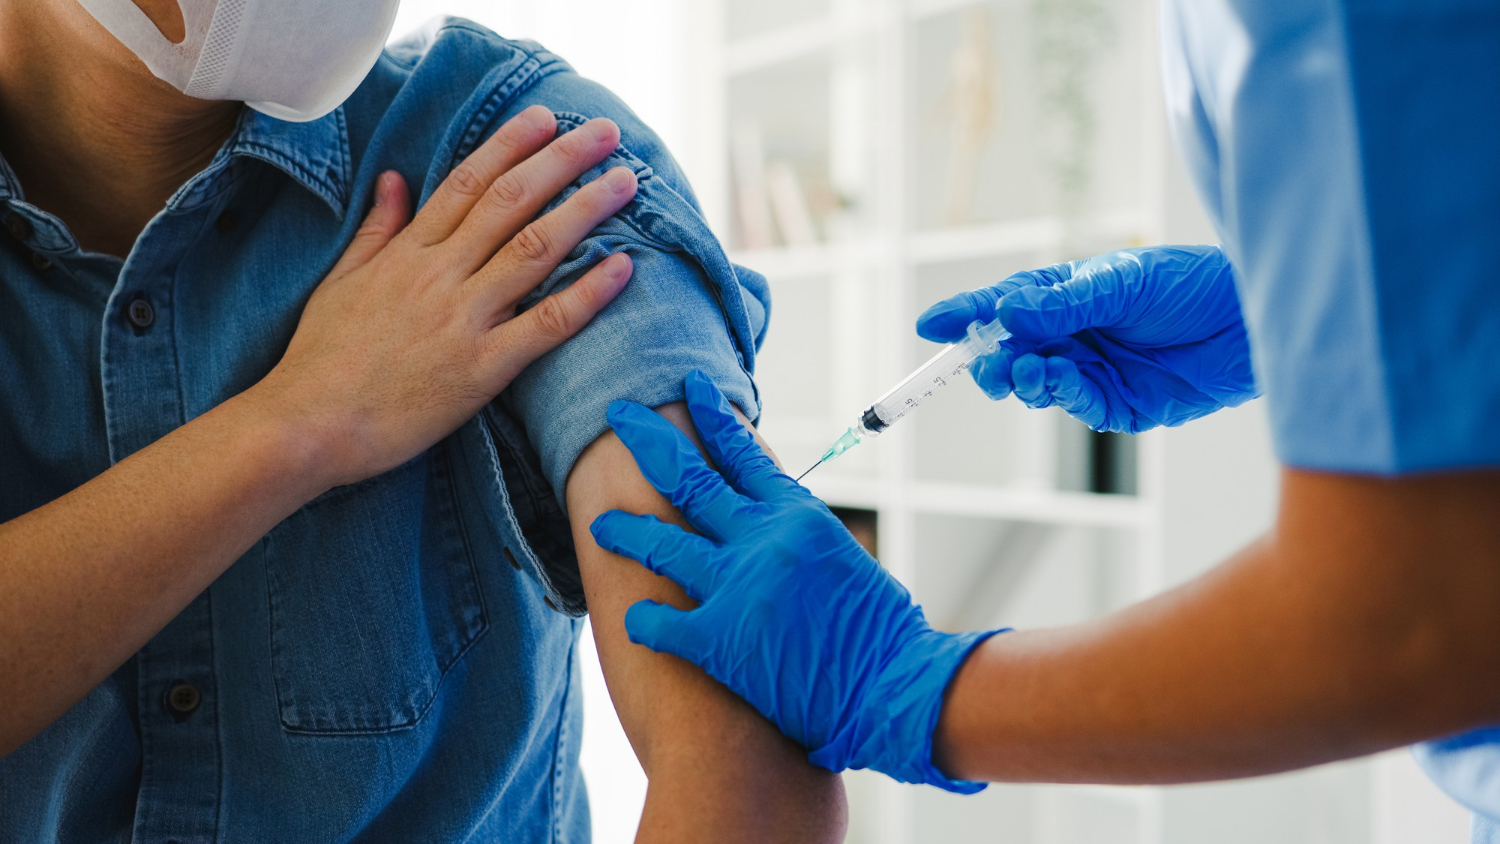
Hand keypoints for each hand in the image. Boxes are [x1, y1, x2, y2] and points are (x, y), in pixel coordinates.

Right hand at [250, 106, 637, 486]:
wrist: (306, 426)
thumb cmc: (320, 360)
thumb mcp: (341, 282)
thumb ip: (377, 230)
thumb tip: (394, 178)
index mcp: (408, 253)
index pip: (467, 182)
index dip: (511, 145)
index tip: (545, 117)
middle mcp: (439, 275)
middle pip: (511, 201)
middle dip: (562, 159)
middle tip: (606, 131)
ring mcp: (463, 319)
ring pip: (535, 248)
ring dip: (585, 210)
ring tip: (628, 182)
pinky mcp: (482, 369)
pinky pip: (546, 324)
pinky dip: (587, 294)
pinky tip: (624, 266)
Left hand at [589, 372, 1000, 792]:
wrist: (893, 685)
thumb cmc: (880, 631)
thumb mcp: (843, 558)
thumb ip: (798, 535)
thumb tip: (770, 521)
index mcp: (798, 515)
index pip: (743, 453)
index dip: (711, 418)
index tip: (689, 389)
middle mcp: (762, 539)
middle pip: (689, 478)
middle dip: (647, 441)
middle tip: (618, 415)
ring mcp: (737, 586)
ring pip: (662, 543)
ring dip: (626, 531)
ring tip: (602, 525)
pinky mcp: (720, 640)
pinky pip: (660, 621)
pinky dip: (644, 619)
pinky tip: (634, 619)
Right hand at [916, 245, 1258, 432]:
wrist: (1253, 323)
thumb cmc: (1191, 285)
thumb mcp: (1121, 284)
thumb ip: (1063, 304)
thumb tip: (1007, 312)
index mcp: (1065, 294)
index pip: (1002, 305)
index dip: (965, 315)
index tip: (931, 327)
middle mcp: (1071, 334)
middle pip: (1009, 351)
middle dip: (989, 359)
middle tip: (983, 365)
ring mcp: (1091, 370)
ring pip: (1034, 383)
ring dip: (1021, 378)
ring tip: (1023, 370)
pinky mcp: (1116, 405)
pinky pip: (1074, 404)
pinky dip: (1060, 392)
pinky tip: (1061, 377)